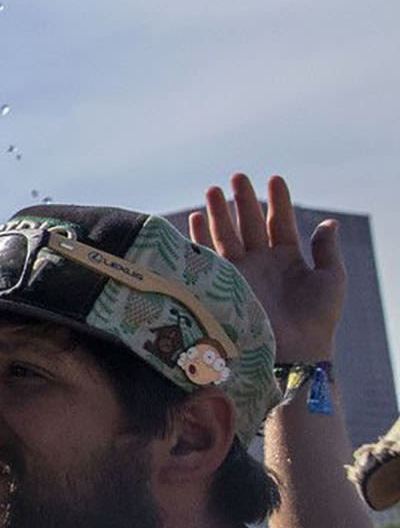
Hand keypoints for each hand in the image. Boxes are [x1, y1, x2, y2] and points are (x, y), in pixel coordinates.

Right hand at [191, 173, 342, 365]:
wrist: (293, 351)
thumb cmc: (318, 318)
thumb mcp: (332, 279)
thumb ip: (327, 250)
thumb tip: (329, 223)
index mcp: (289, 259)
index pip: (281, 222)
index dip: (278, 200)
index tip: (274, 178)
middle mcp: (262, 262)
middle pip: (250, 223)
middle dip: (243, 199)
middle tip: (237, 177)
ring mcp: (241, 272)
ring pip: (228, 234)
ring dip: (219, 212)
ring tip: (213, 189)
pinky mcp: (223, 284)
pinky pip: (208, 256)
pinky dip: (200, 237)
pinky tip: (195, 218)